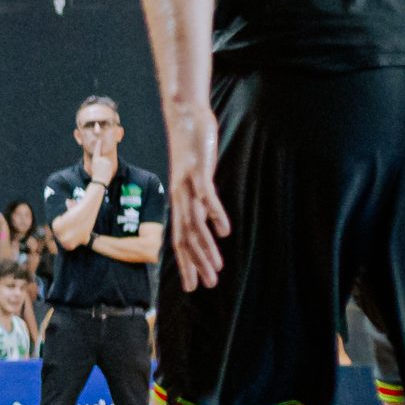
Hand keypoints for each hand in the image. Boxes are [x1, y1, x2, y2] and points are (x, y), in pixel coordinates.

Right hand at [84, 144, 117, 186]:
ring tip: (103, 171)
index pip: (97, 150)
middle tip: (100, 169)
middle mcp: (101, 159)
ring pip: (106, 160)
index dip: (98, 145)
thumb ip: (98, 160)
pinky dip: (108, 166)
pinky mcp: (111, 164)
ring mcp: (106, 161)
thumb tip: (102, 157)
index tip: (100, 140)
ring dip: (105, 164)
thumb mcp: (94, 166)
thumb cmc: (95, 174)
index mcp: (95, 159)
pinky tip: (106, 171)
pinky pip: (109, 163)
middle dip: (102, 161)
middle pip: (102, 157)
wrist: (100, 181)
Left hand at [163, 102, 230, 290]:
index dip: (185, 263)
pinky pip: (206, 198)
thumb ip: (201, 198)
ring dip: (206, 247)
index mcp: (178, 201)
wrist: (185, 118)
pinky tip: (225, 231)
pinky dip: (215, 215)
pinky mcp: (198, 172)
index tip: (193, 285)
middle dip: (195, 264)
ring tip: (217, 268)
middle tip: (205, 286)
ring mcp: (187, 185)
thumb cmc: (192, 149)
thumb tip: (210, 219)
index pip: (178, 240)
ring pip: (194, 224)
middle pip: (185, 238)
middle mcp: (179, 197)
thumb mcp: (195, 178)